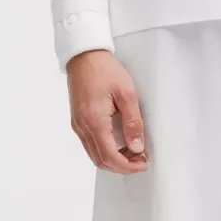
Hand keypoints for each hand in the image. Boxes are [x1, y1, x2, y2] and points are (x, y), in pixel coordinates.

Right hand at [67, 49, 147, 172]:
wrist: (84, 55)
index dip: (127, 166)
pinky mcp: (77, 121)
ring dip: (114, 159)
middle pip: (100, 161)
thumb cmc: (105, 69)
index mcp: (94, 121)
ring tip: (133, 151)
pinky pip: (90, 144)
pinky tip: (120, 143)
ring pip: (94, 155)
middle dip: (122, 166)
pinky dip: (105, 150)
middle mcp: (82, 127)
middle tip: (141, 160)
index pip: (110, 156)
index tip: (143, 163)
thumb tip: (137, 147)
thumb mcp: (127, 93)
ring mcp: (77, 125)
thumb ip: (133, 122)